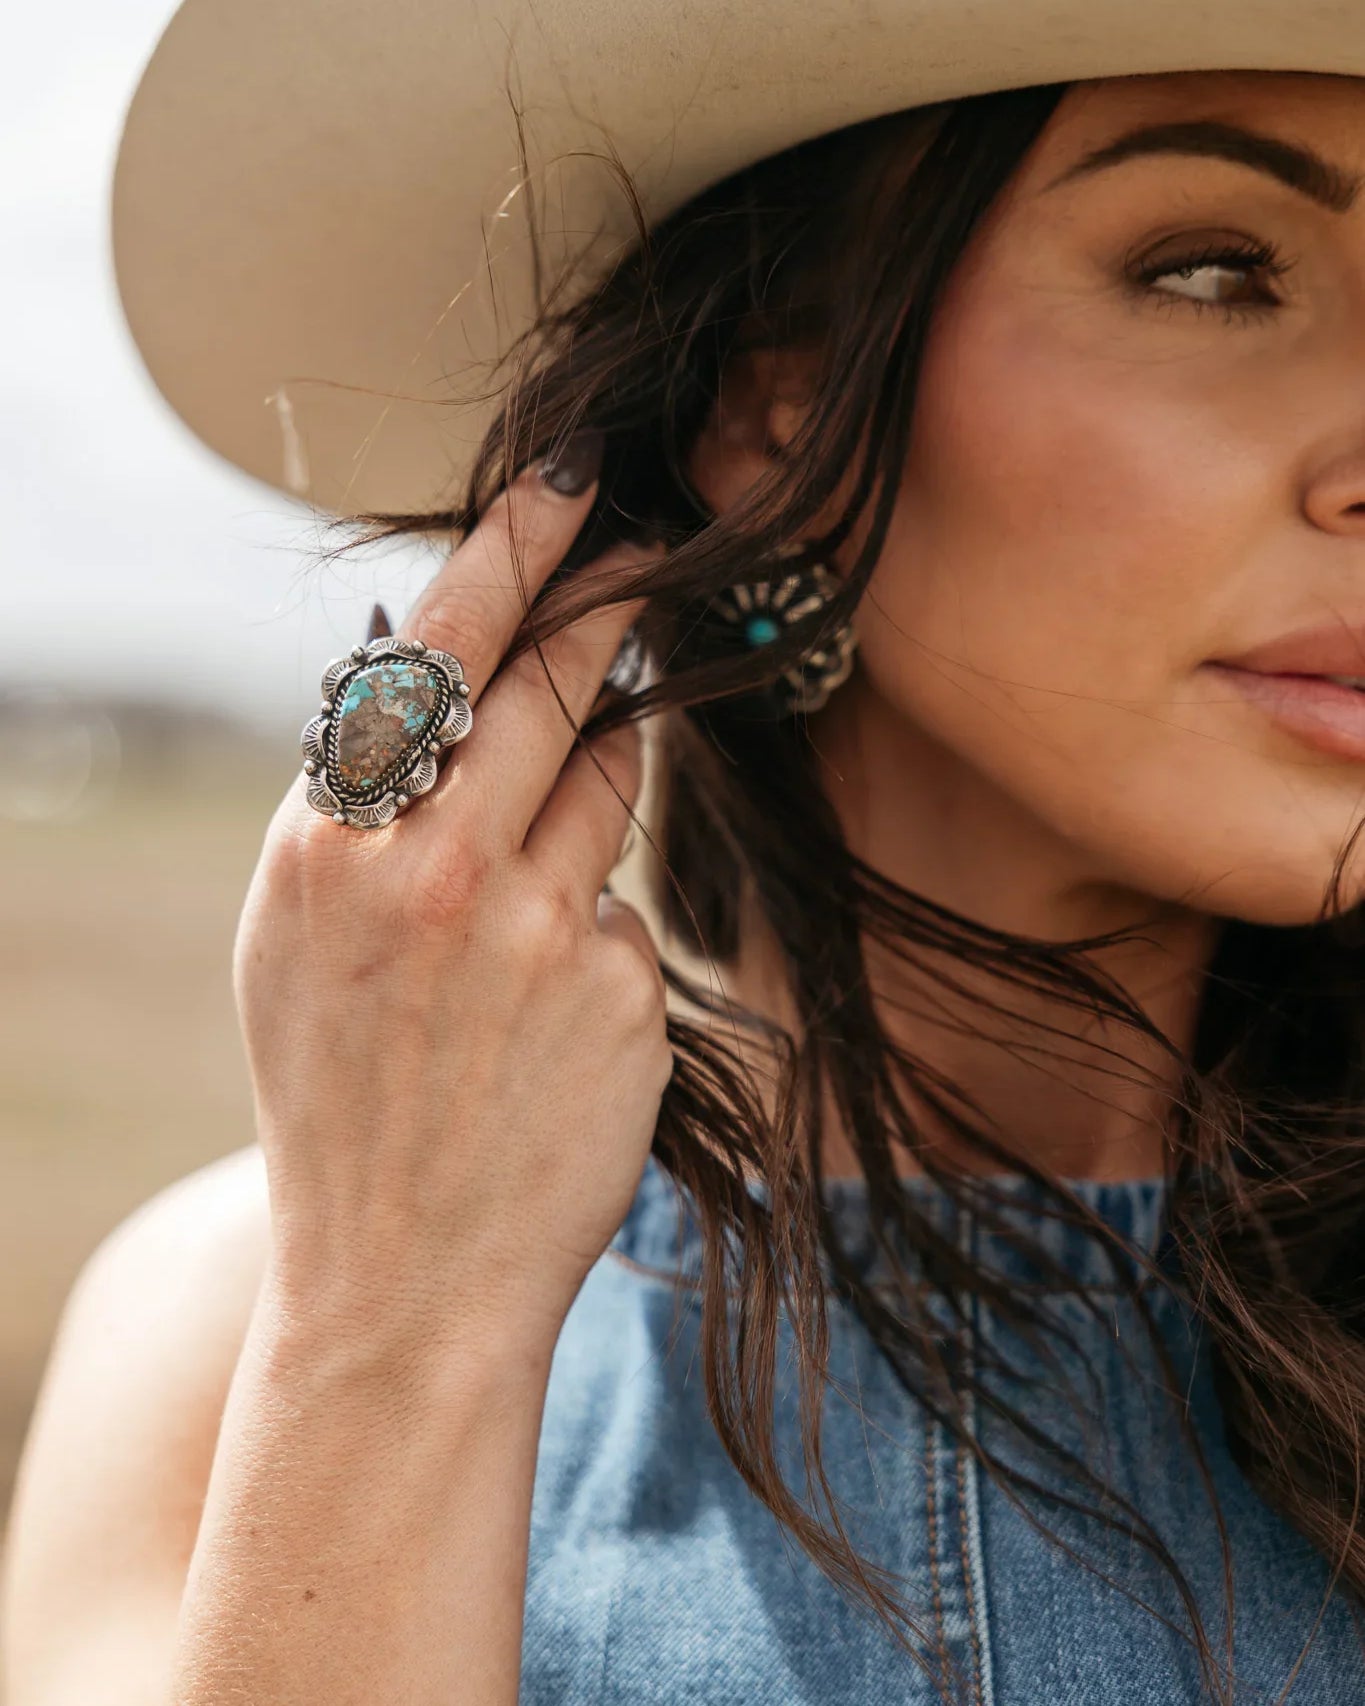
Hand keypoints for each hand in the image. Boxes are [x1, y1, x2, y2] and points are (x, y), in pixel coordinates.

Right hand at [233, 437, 672, 1360]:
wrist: (400, 1280)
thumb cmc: (342, 1093)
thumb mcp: (298, 937)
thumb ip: (361, 803)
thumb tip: (436, 667)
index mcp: (328, 842)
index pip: (440, 648)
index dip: (521, 545)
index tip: (578, 480)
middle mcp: (430, 870)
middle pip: (553, 681)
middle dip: (612, 600)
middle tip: (654, 546)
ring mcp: (533, 931)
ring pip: (611, 779)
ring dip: (606, 770)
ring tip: (537, 865)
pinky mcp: (619, 991)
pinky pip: (627, 907)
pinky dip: (598, 927)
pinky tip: (547, 1016)